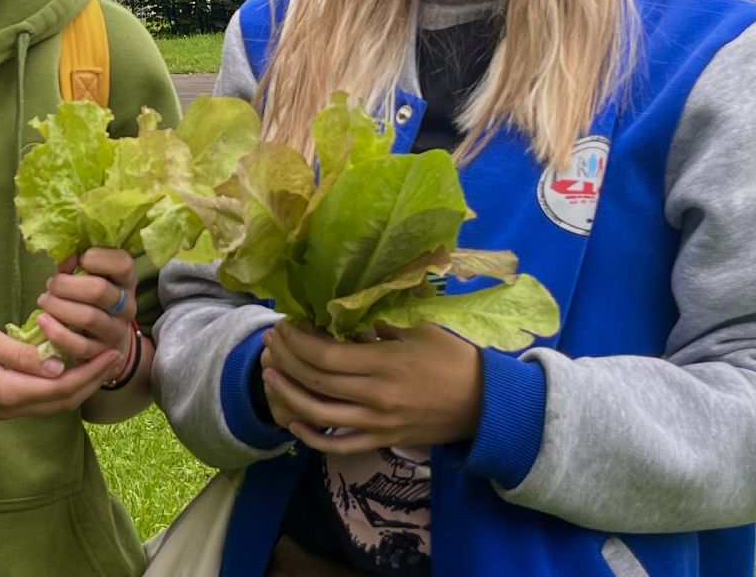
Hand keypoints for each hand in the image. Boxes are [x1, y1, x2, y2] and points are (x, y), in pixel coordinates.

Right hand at [0, 319, 122, 419]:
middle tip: (117, 356)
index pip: (61, 387)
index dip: (91, 372)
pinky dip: (62, 384)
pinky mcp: (0, 401)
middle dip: (93, 381)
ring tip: (100, 361)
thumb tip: (56, 364)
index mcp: (8, 392)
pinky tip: (70, 366)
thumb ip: (21, 354)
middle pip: (63, 400)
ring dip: (80, 384)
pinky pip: (40, 398)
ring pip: (53, 402)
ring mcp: (5, 408)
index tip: (112, 351)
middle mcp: (10, 407)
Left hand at [33, 247, 137, 371]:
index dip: (97, 257)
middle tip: (50, 284)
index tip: (79, 258)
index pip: (123, 263)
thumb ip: (78, 263)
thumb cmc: (90, 294)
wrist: (104, 334)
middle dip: (66, 285)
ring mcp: (116, 330)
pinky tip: (43, 321)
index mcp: (127, 279)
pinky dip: (57, 333)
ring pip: (88, 318)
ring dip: (58, 307)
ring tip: (43, 300)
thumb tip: (63, 256)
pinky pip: (79, 346)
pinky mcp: (101, 352)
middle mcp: (127, 305)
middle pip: (99, 291)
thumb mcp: (90, 274)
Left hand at [259, 321, 482, 453]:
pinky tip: (294, 423)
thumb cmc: (453, 358)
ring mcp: (378, 423)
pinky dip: (312, 439)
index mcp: (385, 363)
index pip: (326, 354)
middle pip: (316, 381)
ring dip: (288, 395)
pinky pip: (340, 446)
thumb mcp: (417, 329)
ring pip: (319, 415)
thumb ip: (378, 321)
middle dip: (286, 360)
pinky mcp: (383, 441)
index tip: (286, 325)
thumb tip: (341, 310)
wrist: (485, 404)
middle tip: (272, 342)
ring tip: (270, 375)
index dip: (298, 341)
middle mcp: (377, 396)